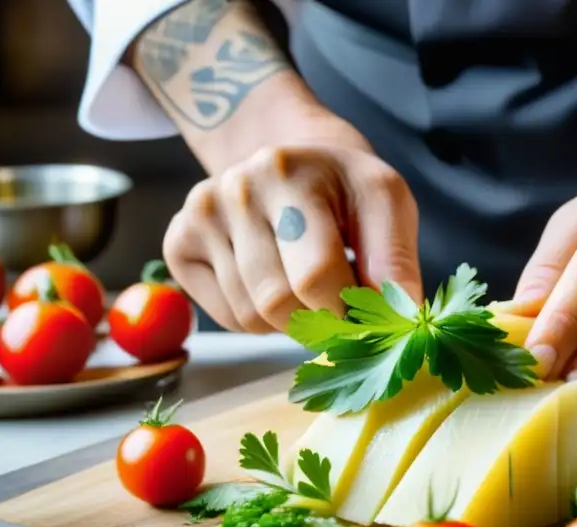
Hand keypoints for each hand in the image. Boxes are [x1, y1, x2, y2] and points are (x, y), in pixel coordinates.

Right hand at [162, 114, 421, 332]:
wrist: (290, 156)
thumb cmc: (343, 187)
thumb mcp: (386, 202)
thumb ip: (396, 259)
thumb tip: (397, 319)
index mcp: (287, 171)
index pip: (317, 276)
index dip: (350, 310)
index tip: (369, 313)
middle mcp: (233, 188)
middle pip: (278, 302)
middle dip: (321, 318)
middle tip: (341, 302)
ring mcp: (200, 215)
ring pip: (252, 316)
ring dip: (291, 320)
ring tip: (306, 282)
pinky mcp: (178, 244)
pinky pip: (228, 318)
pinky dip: (260, 319)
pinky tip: (275, 281)